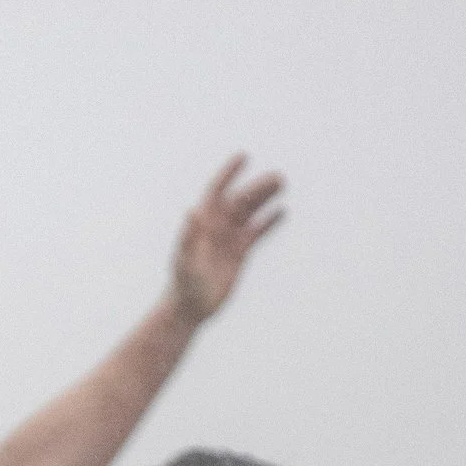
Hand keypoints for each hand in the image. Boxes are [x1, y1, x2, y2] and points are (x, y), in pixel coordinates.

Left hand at [170, 154, 286, 323]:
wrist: (190, 308)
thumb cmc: (183, 284)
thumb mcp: (184, 260)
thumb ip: (187, 236)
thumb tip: (191, 210)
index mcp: (202, 224)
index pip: (216, 191)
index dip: (228, 174)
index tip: (243, 157)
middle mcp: (216, 227)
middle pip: (240, 200)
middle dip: (257, 187)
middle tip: (278, 177)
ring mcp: (229, 238)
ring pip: (250, 212)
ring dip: (265, 198)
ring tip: (282, 184)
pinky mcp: (240, 252)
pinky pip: (257, 232)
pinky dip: (268, 221)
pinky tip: (281, 211)